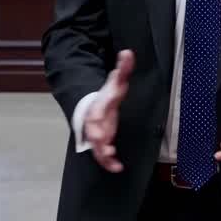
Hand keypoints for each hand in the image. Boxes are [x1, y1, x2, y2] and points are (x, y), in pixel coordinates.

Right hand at [84, 50, 134, 172]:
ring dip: (103, 155)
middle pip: (92, 133)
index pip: (95, 114)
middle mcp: (95, 122)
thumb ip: (123, 68)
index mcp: (97, 107)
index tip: (98, 126)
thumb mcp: (117, 80)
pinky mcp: (102, 142)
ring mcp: (97, 134)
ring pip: (96, 147)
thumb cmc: (107, 93)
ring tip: (113, 162)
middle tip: (106, 147)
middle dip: (97, 141)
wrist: (94, 104)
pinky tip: (118, 167)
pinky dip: (108, 162)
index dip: (96, 120)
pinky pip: (102, 155)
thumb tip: (128, 52)